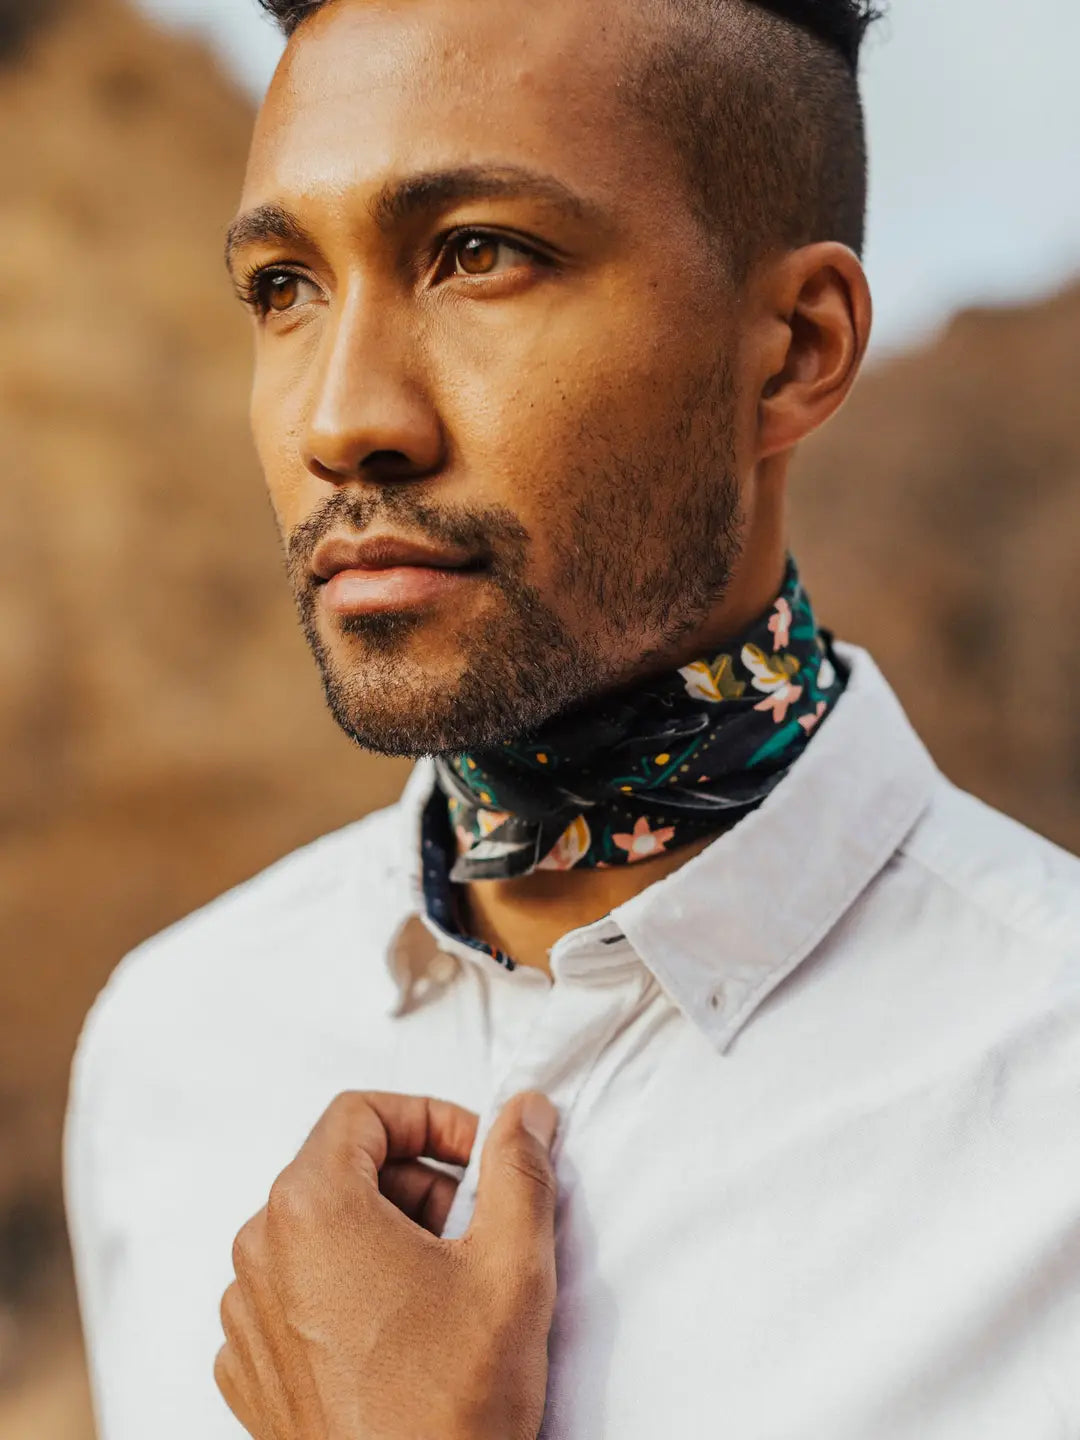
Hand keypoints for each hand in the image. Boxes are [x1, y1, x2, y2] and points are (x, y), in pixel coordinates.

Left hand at [215, 1089, 559, 1439]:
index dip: (430, 1120)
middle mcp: (261, 1252)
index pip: (361, 1112)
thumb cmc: (450, 1408)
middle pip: (342, 1171)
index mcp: (311, 1209)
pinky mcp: (250, 1369)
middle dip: (417, 1185)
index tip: (477, 1156)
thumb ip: (520, 1169)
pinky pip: (297, 1293)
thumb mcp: (511, 1266)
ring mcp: (248, 1314)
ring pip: (321, 1233)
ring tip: (444, 1290)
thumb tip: (525, 1112)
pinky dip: (349, 1292)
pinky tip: (401, 1336)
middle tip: (474, 1229)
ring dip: (386, 1238)